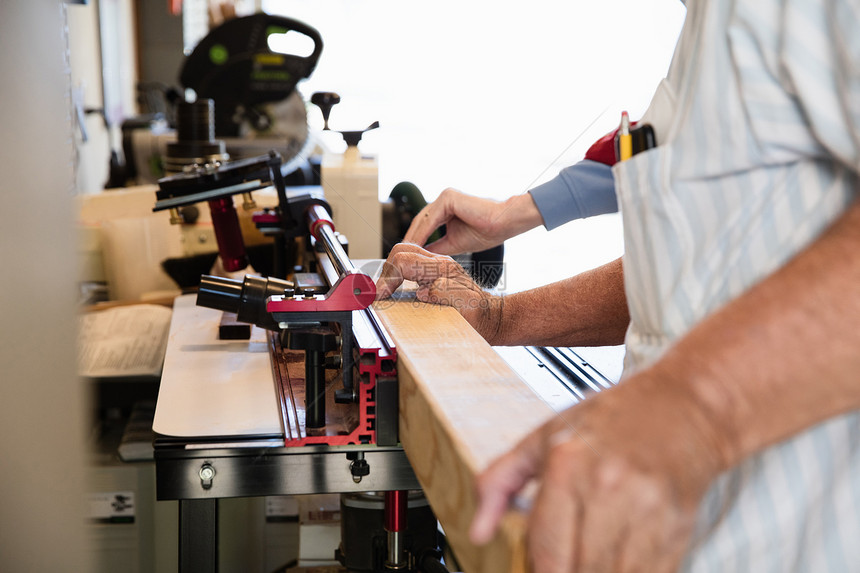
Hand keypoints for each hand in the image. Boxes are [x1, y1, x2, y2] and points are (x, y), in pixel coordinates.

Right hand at [375, 243, 502, 340]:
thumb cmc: (481, 315)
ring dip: (389, 271)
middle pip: (401, 252)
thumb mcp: (466, 305)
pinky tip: (393, 288)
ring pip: (404, 255)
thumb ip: (445, 293)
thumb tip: (423, 291)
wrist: (492, 317)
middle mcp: (438, 264)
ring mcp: (435, 268)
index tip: (380, 294)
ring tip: (382, 290)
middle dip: (386, 271)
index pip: (405, 260)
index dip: (388, 277)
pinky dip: (396, 275)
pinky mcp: (433, 275)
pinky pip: (410, 265)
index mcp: (443, 269)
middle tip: (378, 293)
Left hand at [404, 189, 541, 254]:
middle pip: (420, 222)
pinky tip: (415, 246)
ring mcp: (445, 197)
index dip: (414, 241)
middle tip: (400, 257)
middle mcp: (444, 200)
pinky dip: (422, 233)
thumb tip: (420, 255)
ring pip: (423, 220)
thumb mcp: (454, 243)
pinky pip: (430, 219)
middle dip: (410, 239)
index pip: (424, 225)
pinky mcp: (448, 198)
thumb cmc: (486, 232)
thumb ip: (436, 247)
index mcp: (446, 208)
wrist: (503, 224)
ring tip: (405, 255)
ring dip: (413, 238)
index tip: (406, 257)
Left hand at [469, 369, 726, 572]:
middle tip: (559, 558)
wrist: (683, 406)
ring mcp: (648, 511)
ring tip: (586, 555)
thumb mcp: (543, 437)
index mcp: (568, 464)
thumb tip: (477, 531)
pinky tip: (615, 558)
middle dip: (566, 572)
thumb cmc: (611, 420)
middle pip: (580, 571)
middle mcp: (609, 488)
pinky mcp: (679, 528)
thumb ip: (500, 481)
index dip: (537, 571)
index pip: (546, 550)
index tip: (536, 566)